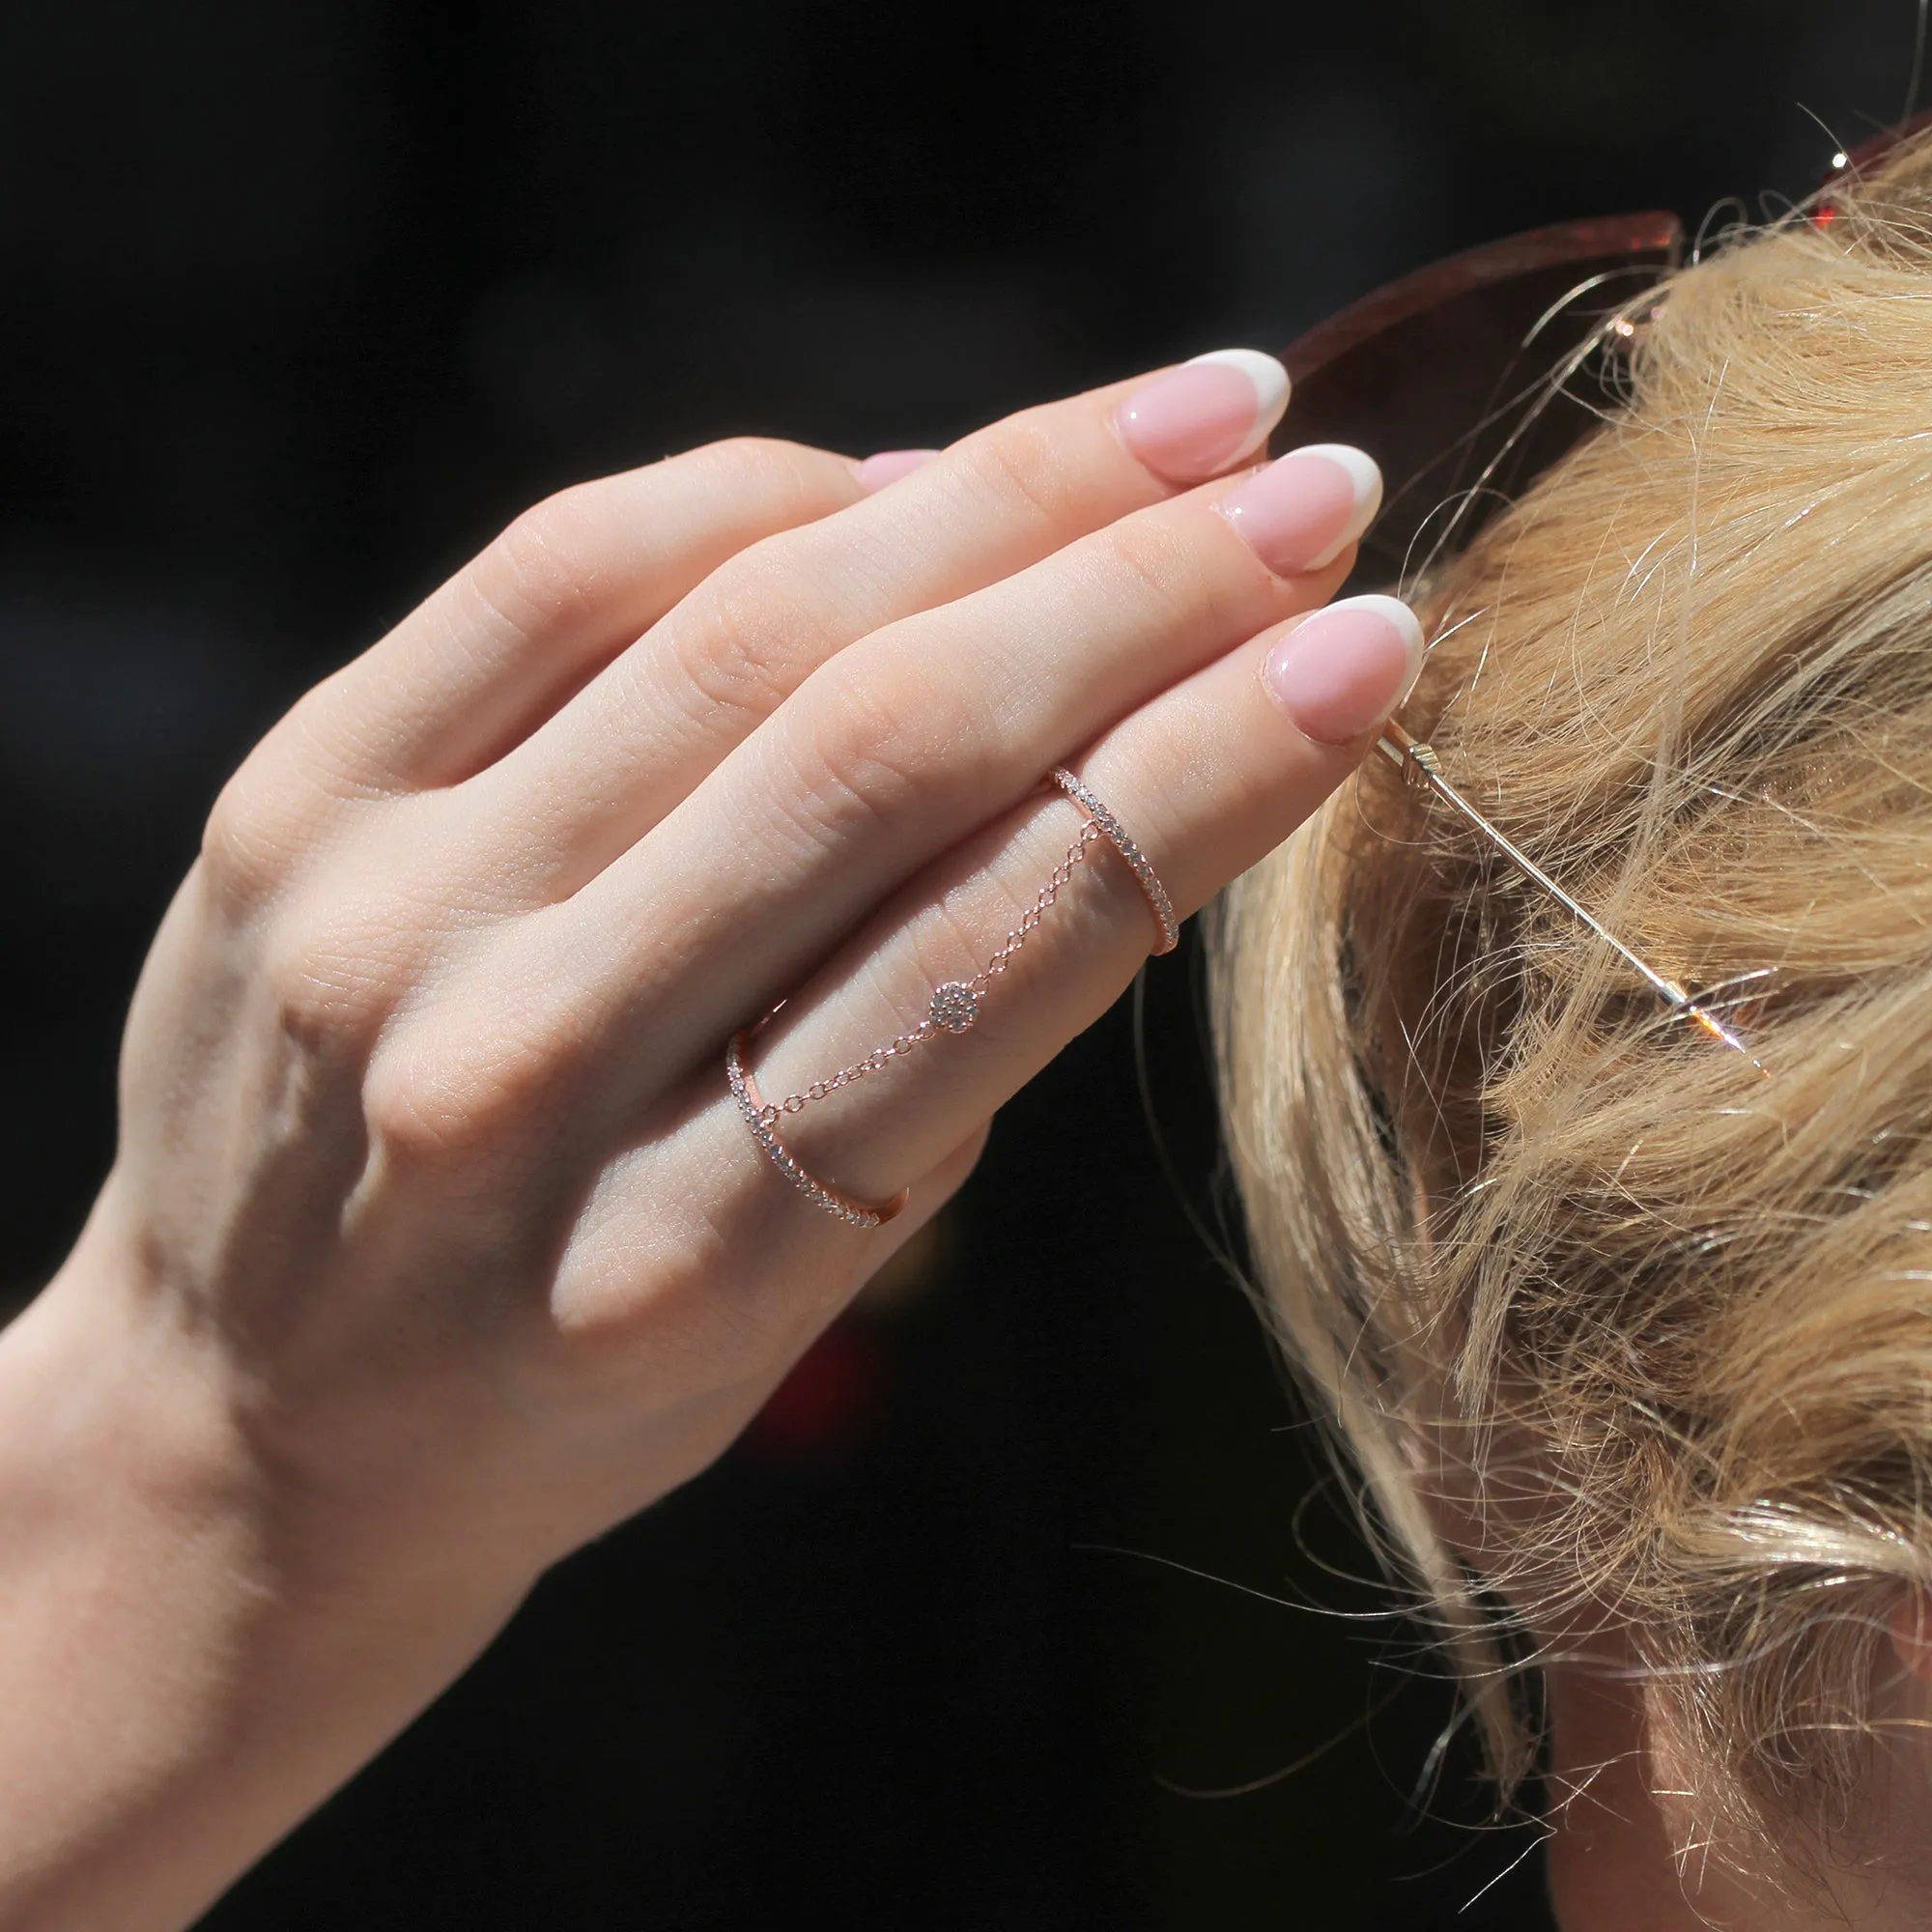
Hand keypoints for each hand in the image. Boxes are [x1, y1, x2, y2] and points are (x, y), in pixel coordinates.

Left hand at [0, 351, 1413, 1924]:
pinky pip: (564, 571)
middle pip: (887, 752)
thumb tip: (1133, 723)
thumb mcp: (794, 1298)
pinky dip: (775, 495)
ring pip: (745, 631)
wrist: (257, 1423)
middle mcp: (513, 1079)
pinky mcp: (290, 804)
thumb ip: (947, 1037)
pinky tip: (918, 478)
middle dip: (1138, 592)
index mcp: (684, 1269)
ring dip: (1000, 498)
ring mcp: (378, 921)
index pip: (1004, 944)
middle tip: (1310, 489)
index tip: (1366, 650)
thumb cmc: (576, 1378)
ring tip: (1179, 424)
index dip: (1212, 771)